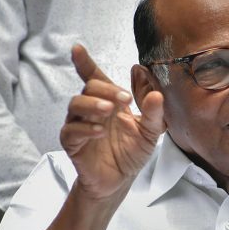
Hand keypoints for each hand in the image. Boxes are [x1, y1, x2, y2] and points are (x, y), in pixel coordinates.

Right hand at [61, 45, 165, 199]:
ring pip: (75, 105)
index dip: (85, 63)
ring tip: (109, 111)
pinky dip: (85, 129)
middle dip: (106, 90)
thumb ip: (154, 112)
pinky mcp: (73, 144)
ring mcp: (80, 126)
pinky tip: (100, 132)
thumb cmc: (132, 151)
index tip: (77, 49)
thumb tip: (157, 92)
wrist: (120, 179)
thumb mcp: (151, 132)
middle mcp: (92, 110)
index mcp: (109, 101)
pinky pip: (71, 131)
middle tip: (124, 100)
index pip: (94, 77)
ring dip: (93, 104)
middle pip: (89, 88)